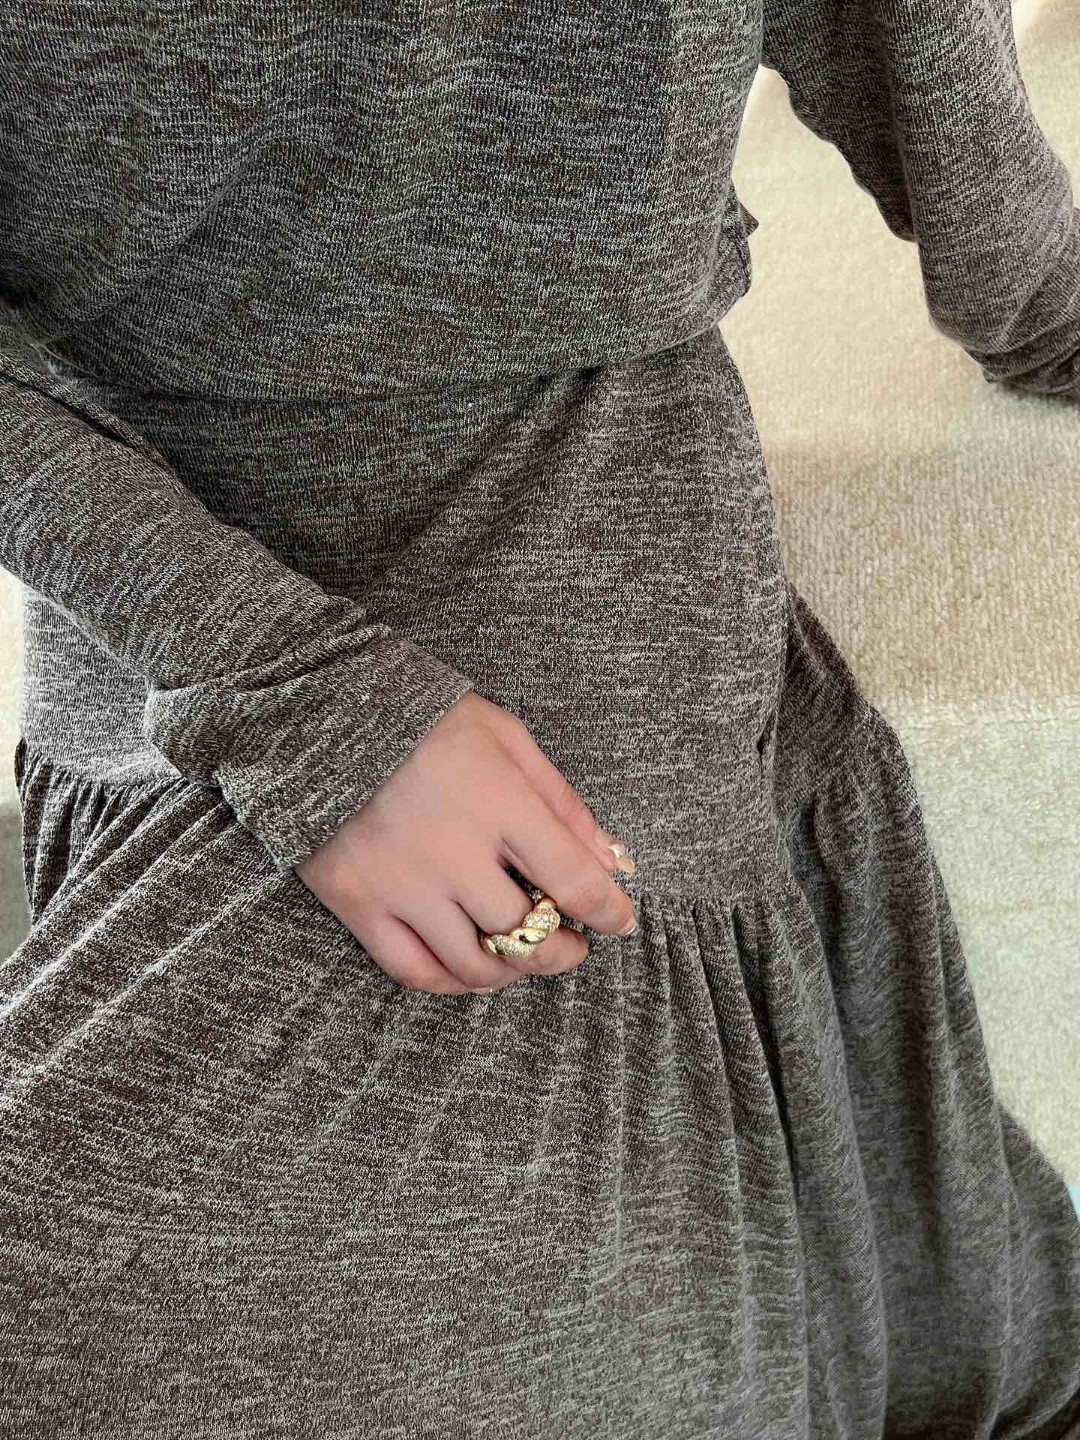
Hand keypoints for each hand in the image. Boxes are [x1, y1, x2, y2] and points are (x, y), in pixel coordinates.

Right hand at [293, 690, 637, 993]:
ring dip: (513, 972)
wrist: (320, 714)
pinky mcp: (357, 902)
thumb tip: (611, 858)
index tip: (619, 922)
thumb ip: (560, 799)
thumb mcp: (504, 736)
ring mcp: (402, 883)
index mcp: (499, 801)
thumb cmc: (424, 719)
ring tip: (525, 960)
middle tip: (572, 947)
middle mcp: (453, 852)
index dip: (607, 912)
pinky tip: (470, 971)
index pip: (572, 878)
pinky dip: (451, 983)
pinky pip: (413, 970)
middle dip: (564, 951)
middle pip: (527, 934)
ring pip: (474, 964)